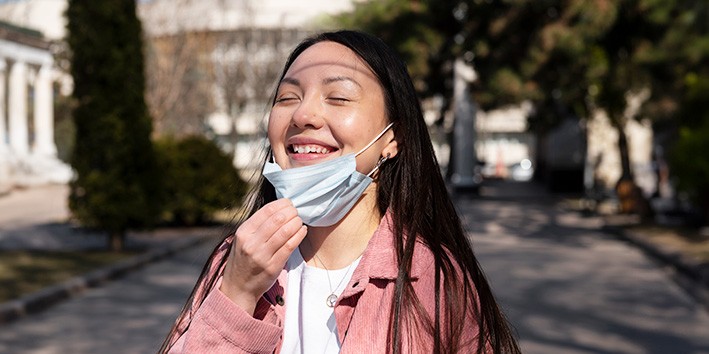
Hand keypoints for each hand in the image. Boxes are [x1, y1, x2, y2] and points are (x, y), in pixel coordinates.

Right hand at [220, 198, 306, 314]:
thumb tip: (279, 207)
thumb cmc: (244, 259)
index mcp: (243, 232)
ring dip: (296, 223)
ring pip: (285, 231)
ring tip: (299, 221)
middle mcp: (251, 243)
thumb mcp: (243, 239)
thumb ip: (258, 225)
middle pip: (277, 219)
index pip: (267, 210)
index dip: (282, 204)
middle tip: (297, 212)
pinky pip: (290, 246)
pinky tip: (302, 231)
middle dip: (291, 212)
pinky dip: (299, 235)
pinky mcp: (272, 266)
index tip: (289, 203)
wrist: (238, 287)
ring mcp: (262, 255)